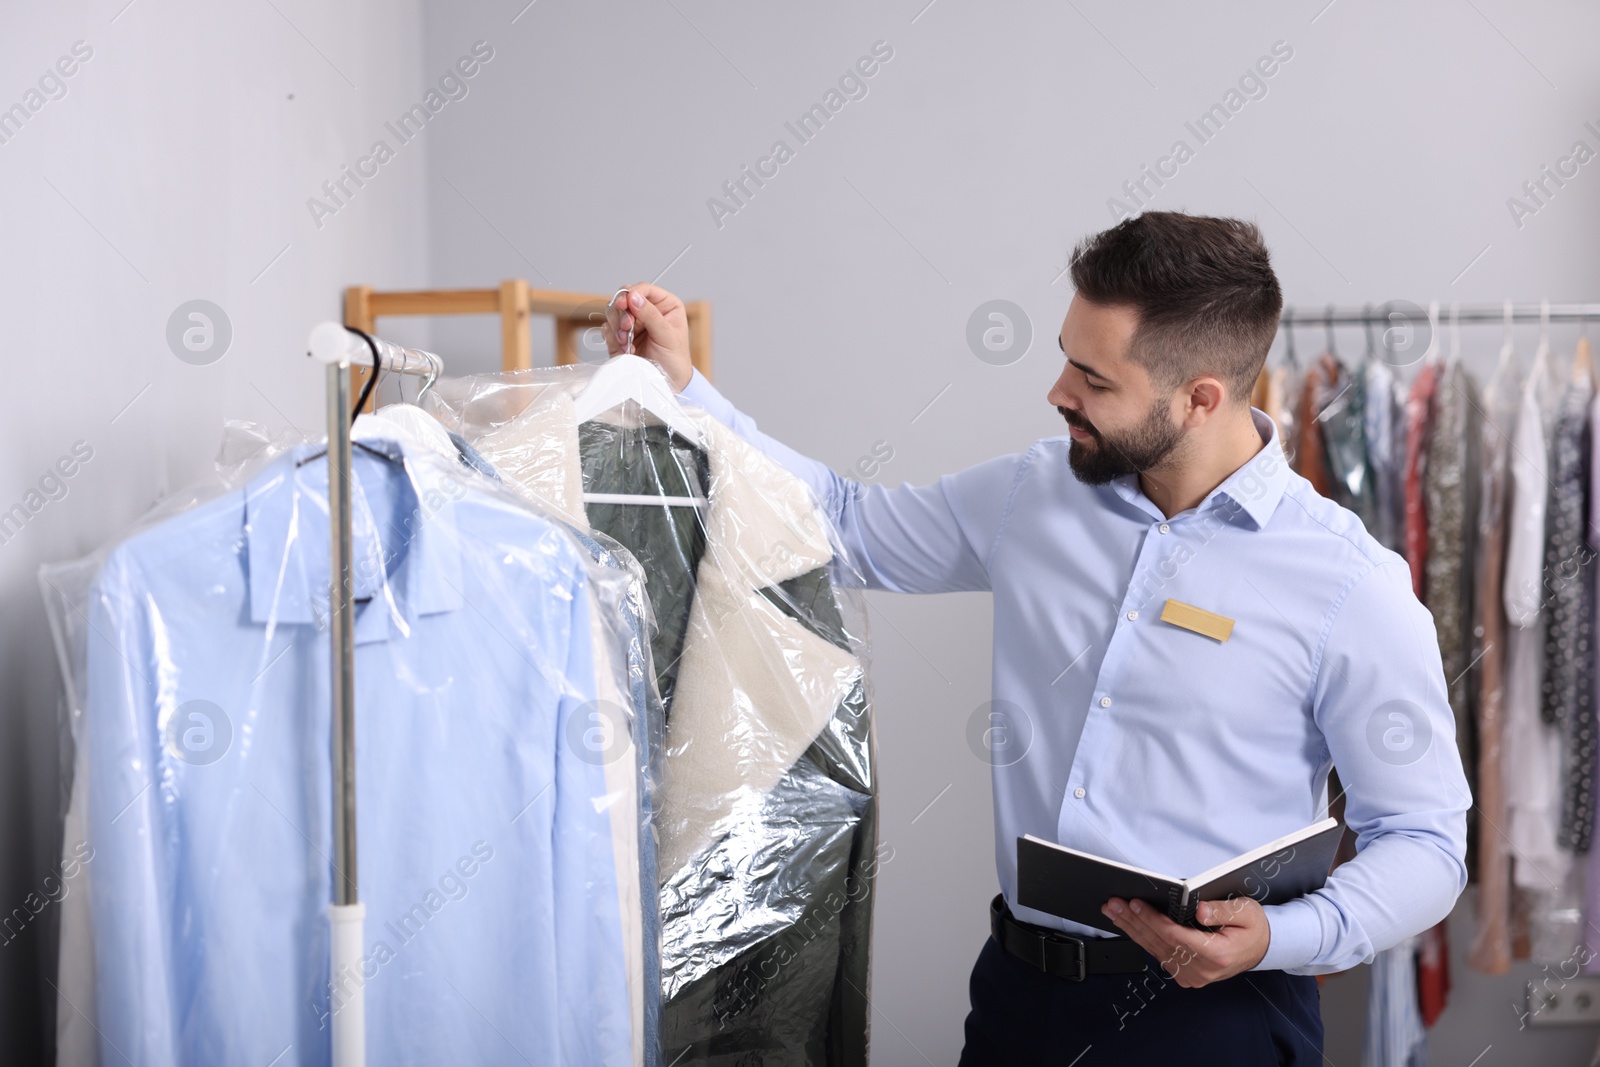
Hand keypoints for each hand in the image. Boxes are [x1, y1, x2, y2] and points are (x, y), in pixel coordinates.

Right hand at [602, 282, 692, 391]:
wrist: (666, 383)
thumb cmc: (674, 360)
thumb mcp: (667, 336)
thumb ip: (651, 315)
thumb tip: (634, 296)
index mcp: (665, 305)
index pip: (644, 289)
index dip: (632, 293)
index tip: (625, 303)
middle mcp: (647, 310)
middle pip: (623, 298)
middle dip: (622, 313)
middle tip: (627, 328)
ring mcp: (632, 323)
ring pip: (613, 312)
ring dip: (617, 327)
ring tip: (627, 343)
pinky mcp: (620, 336)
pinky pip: (607, 328)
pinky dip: (613, 338)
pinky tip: (625, 350)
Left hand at [1101, 896, 1270, 986]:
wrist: (1261, 948)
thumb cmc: (1253, 928)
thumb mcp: (1246, 912)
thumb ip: (1222, 910)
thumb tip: (1200, 910)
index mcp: (1216, 954)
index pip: (1175, 935)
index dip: (1152, 919)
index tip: (1134, 904)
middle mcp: (1202, 969)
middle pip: (1159, 942)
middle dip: (1133, 921)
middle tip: (1114, 904)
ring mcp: (1192, 975)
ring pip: (1155, 949)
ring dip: (1132, 929)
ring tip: (1114, 912)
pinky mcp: (1186, 974)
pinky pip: (1159, 955)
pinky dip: (1142, 938)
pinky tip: (1129, 925)